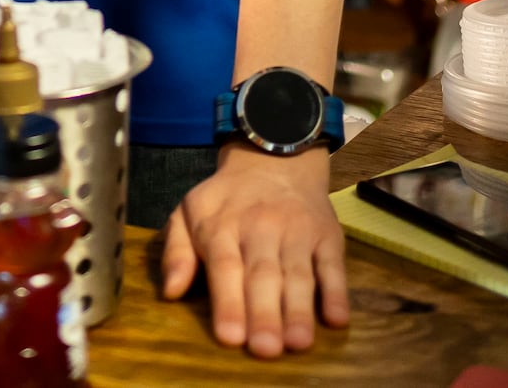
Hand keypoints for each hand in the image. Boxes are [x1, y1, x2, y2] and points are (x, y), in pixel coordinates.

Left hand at [160, 145, 350, 356]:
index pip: (225, 267)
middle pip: (263, 275)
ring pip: (298, 273)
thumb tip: (170, 291)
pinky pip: (333, 265)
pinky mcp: (327, 235)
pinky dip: (337, 291)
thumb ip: (176, 251)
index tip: (230, 337)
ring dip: (299, 309)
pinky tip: (337, 318)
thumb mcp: (188, 212)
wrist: (275, 157)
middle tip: (265, 348)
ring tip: (298, 342)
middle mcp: (261, 228)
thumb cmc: (226, 199)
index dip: (228, 302)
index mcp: (222, 226)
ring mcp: (298, 231)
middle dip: (264, 313)